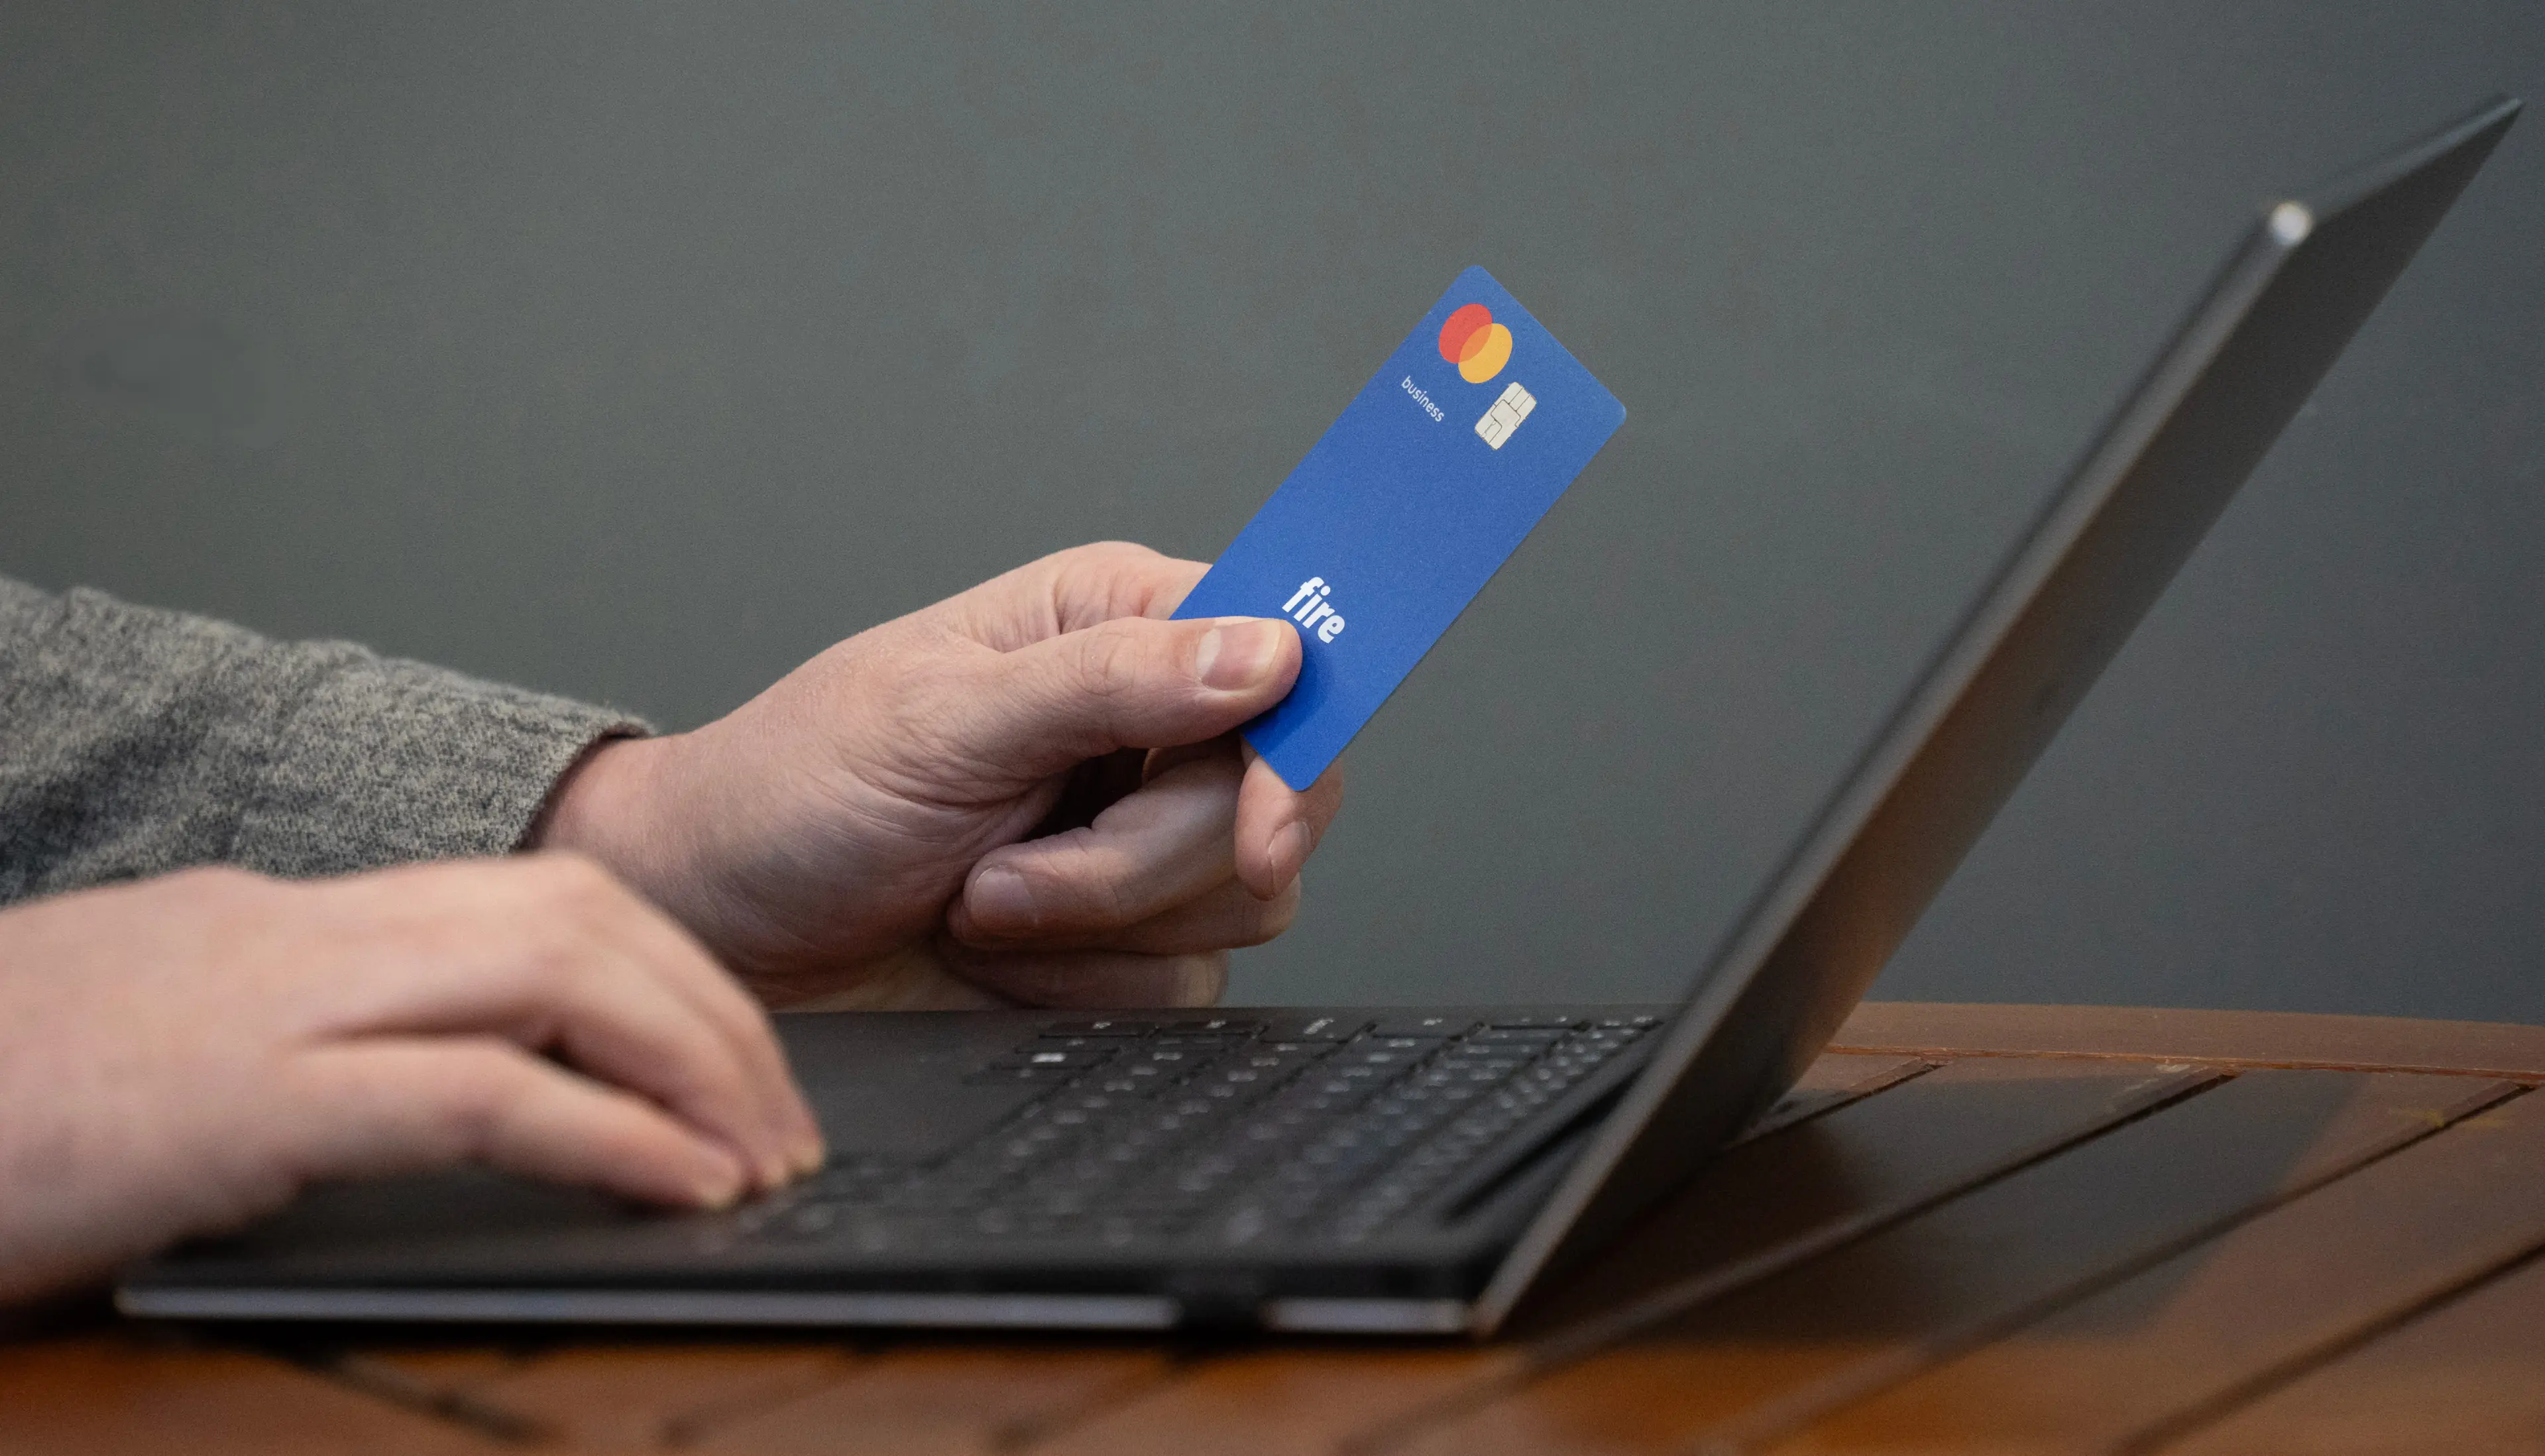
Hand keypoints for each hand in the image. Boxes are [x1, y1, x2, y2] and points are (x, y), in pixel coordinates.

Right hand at [0, 858, 822, 1304]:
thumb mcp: (156, 1053)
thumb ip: (283, 1037)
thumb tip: (406, 1066)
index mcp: (281, 920)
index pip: (532, 900)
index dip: (663, 972)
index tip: (731, 1058)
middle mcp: (293, 931)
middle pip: (579, 915)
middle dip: (712, 1008)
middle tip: (783, 1115)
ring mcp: (267, 1002)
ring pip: (560, 969)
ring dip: (693, 1058)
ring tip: (761, 1153)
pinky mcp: (237, 1101)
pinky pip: (483, 1091)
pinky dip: (610, 1131)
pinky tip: (681, 1184)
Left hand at [536, 542, 1346, 1008]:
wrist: (722, 931)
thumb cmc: (791, 792)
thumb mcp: (939, 721)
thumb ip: (1112, 681)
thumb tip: (1267, 651)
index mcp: (1116, 620)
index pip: (1287, 658)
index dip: (1296, 746)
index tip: (1258, 830)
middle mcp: (1151, 720)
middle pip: (1278, 800)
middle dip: (1138, 862)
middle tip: (1004, 868)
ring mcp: (1145, 833)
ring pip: (1245, 900)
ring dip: (1094, 926)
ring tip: (977, 896)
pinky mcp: (1130, 937)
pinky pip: (1188, 978)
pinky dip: (1081, 985)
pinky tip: (995, 950)